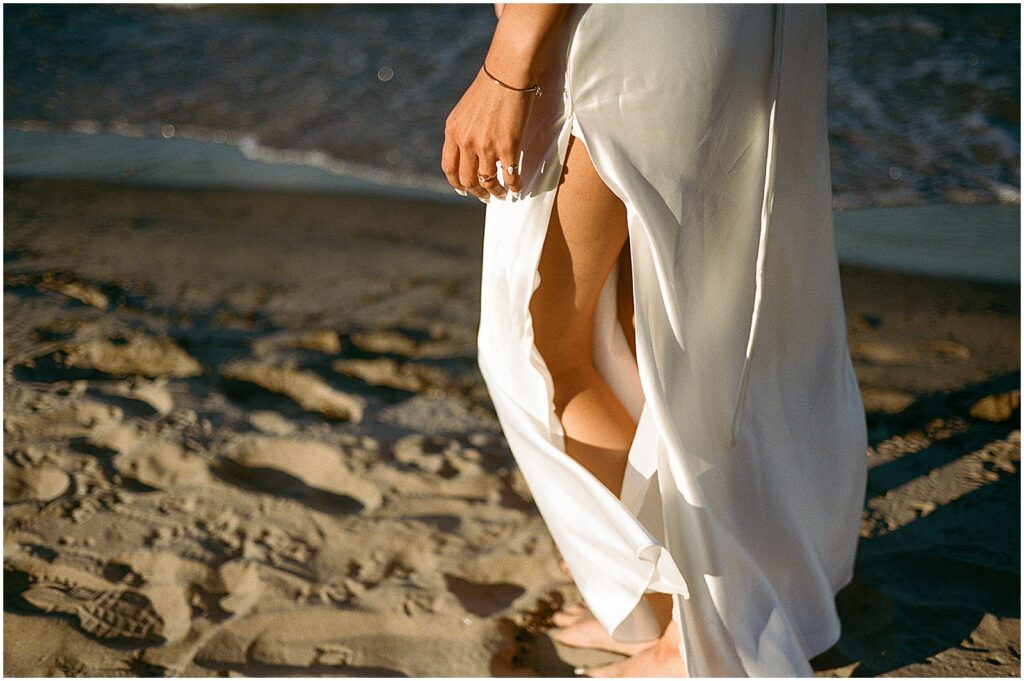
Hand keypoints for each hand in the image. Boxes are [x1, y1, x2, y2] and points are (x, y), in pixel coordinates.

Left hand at [441, 66, 530, 202]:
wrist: (508, 71)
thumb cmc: (491, 85)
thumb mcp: (467, 109)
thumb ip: (465, 129)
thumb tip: (471, 148)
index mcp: (452, 131)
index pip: (449, 167)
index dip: (457, 183)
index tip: (465, 189)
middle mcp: (465, 141)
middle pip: (467, 180)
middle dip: (476, 192)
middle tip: (485, 196)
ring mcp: (485, 146)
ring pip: (487, 182)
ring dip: (495, 192)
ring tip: (502, 194)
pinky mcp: (507, 146)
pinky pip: (509, 175)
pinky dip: (514, 185)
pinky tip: (518, 186)